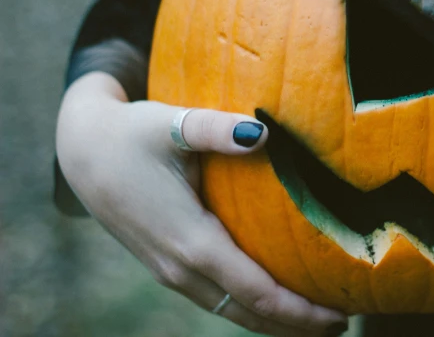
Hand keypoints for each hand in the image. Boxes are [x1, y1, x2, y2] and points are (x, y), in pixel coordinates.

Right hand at [56, 72, 347, 336]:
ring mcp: (170, 271)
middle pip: (247, 313)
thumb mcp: (172, 124)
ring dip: (274, 319)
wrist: (82, 151)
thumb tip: (262, 132)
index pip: (256, 291)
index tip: (340, 314)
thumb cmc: (132, 135)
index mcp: (189, 241)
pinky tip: (273, 296)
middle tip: (344, 322)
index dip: (299, 310)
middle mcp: (180, 267)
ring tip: (317, 318)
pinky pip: (217, 297)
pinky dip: (250, 306)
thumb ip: (216, 129)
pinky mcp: (167, 264)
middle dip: (296, 323)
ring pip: (230, 310)